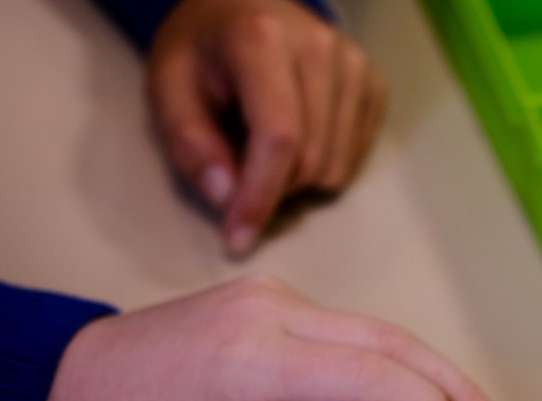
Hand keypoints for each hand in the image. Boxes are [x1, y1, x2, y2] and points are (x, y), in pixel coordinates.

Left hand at [38, 277, 514, 400]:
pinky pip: (350, 331)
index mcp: (254, 354)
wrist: (63, 379)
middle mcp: (272, 310)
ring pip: (380, 331)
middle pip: (394, 341)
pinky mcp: (272, 302)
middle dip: (452, 389)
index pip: (373, 375)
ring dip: (427, 377)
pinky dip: (389, 367)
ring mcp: (273, 298)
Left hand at [147, 0, 387, 254]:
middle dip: (271, 188)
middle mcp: (321, 45)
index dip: (259, 195)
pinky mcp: (373, 83)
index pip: (279, 136)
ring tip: (264, 148)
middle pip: (310, 161)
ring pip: (336, 168)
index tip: (238, 237)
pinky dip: (323, 167)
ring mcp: (354, 64)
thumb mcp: (168, 89)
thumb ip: (190, 143)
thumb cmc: (202, 52)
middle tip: (238, 172)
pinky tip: (299, 139)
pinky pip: (355, 159)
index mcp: (261, 38)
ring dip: (297, 181)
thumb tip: (228, 197)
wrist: (241, 7)